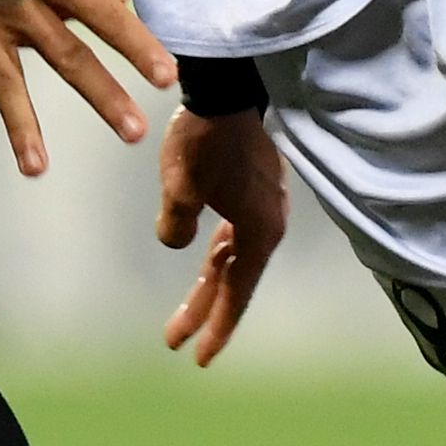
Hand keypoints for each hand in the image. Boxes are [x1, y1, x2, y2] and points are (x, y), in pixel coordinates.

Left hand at [156, 108, 286, 367]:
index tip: (197, 357)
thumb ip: (176, 225)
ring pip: (233, 259)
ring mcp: (265, 207)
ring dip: (209, 285)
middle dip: (206, 313)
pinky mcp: (256, 190)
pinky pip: (235, 235)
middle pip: (234, 280)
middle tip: (177, 343)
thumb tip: (176, 244)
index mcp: (259, 231)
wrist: (230, 87)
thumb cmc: (206, 138)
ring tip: (183, 315)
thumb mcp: (180, 186)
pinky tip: (205, 259)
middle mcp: (269, 225)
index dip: (216, 327)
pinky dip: (218, 254)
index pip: (236, 292)